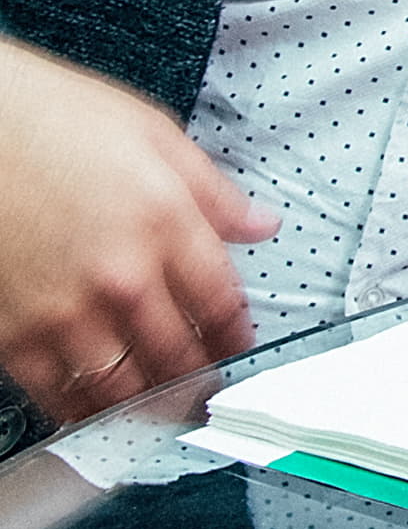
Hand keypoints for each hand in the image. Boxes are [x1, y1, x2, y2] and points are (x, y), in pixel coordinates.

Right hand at [0, 39, 275, 425]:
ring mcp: (63, 313)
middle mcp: (120, 277)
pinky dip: (84, 408)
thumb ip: (214, 192)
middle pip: (179, 353)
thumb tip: (262, 224)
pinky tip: (98, 405)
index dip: (239, 334)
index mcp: (165, 224)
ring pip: (123, 386)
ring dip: (150, 402)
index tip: (242, 345)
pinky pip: (57, 394)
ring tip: (164, 404)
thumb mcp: (153, 134)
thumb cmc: (50, 120)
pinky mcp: (12, 335)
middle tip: (210, 385)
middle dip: (201, 376)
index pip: (223, 303)